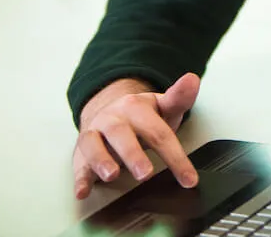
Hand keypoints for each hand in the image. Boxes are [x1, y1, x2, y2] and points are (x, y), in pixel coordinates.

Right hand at [73, 72, 200, 199]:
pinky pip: (78, 164)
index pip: (159, 131)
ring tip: (111, 175)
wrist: (108, 112)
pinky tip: (83, 191)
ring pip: (94, 145)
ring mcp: (95, 133)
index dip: (175, 156)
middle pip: (123, 135)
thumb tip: (193, 79)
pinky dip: (79, 178)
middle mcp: (114, 119)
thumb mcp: (163, 106)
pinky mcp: (81, 152)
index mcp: (136, 107)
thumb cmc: (142, 116)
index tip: (188, 178)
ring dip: (101, 161)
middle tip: (145, 173)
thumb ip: (179, 97)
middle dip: (133, 155)